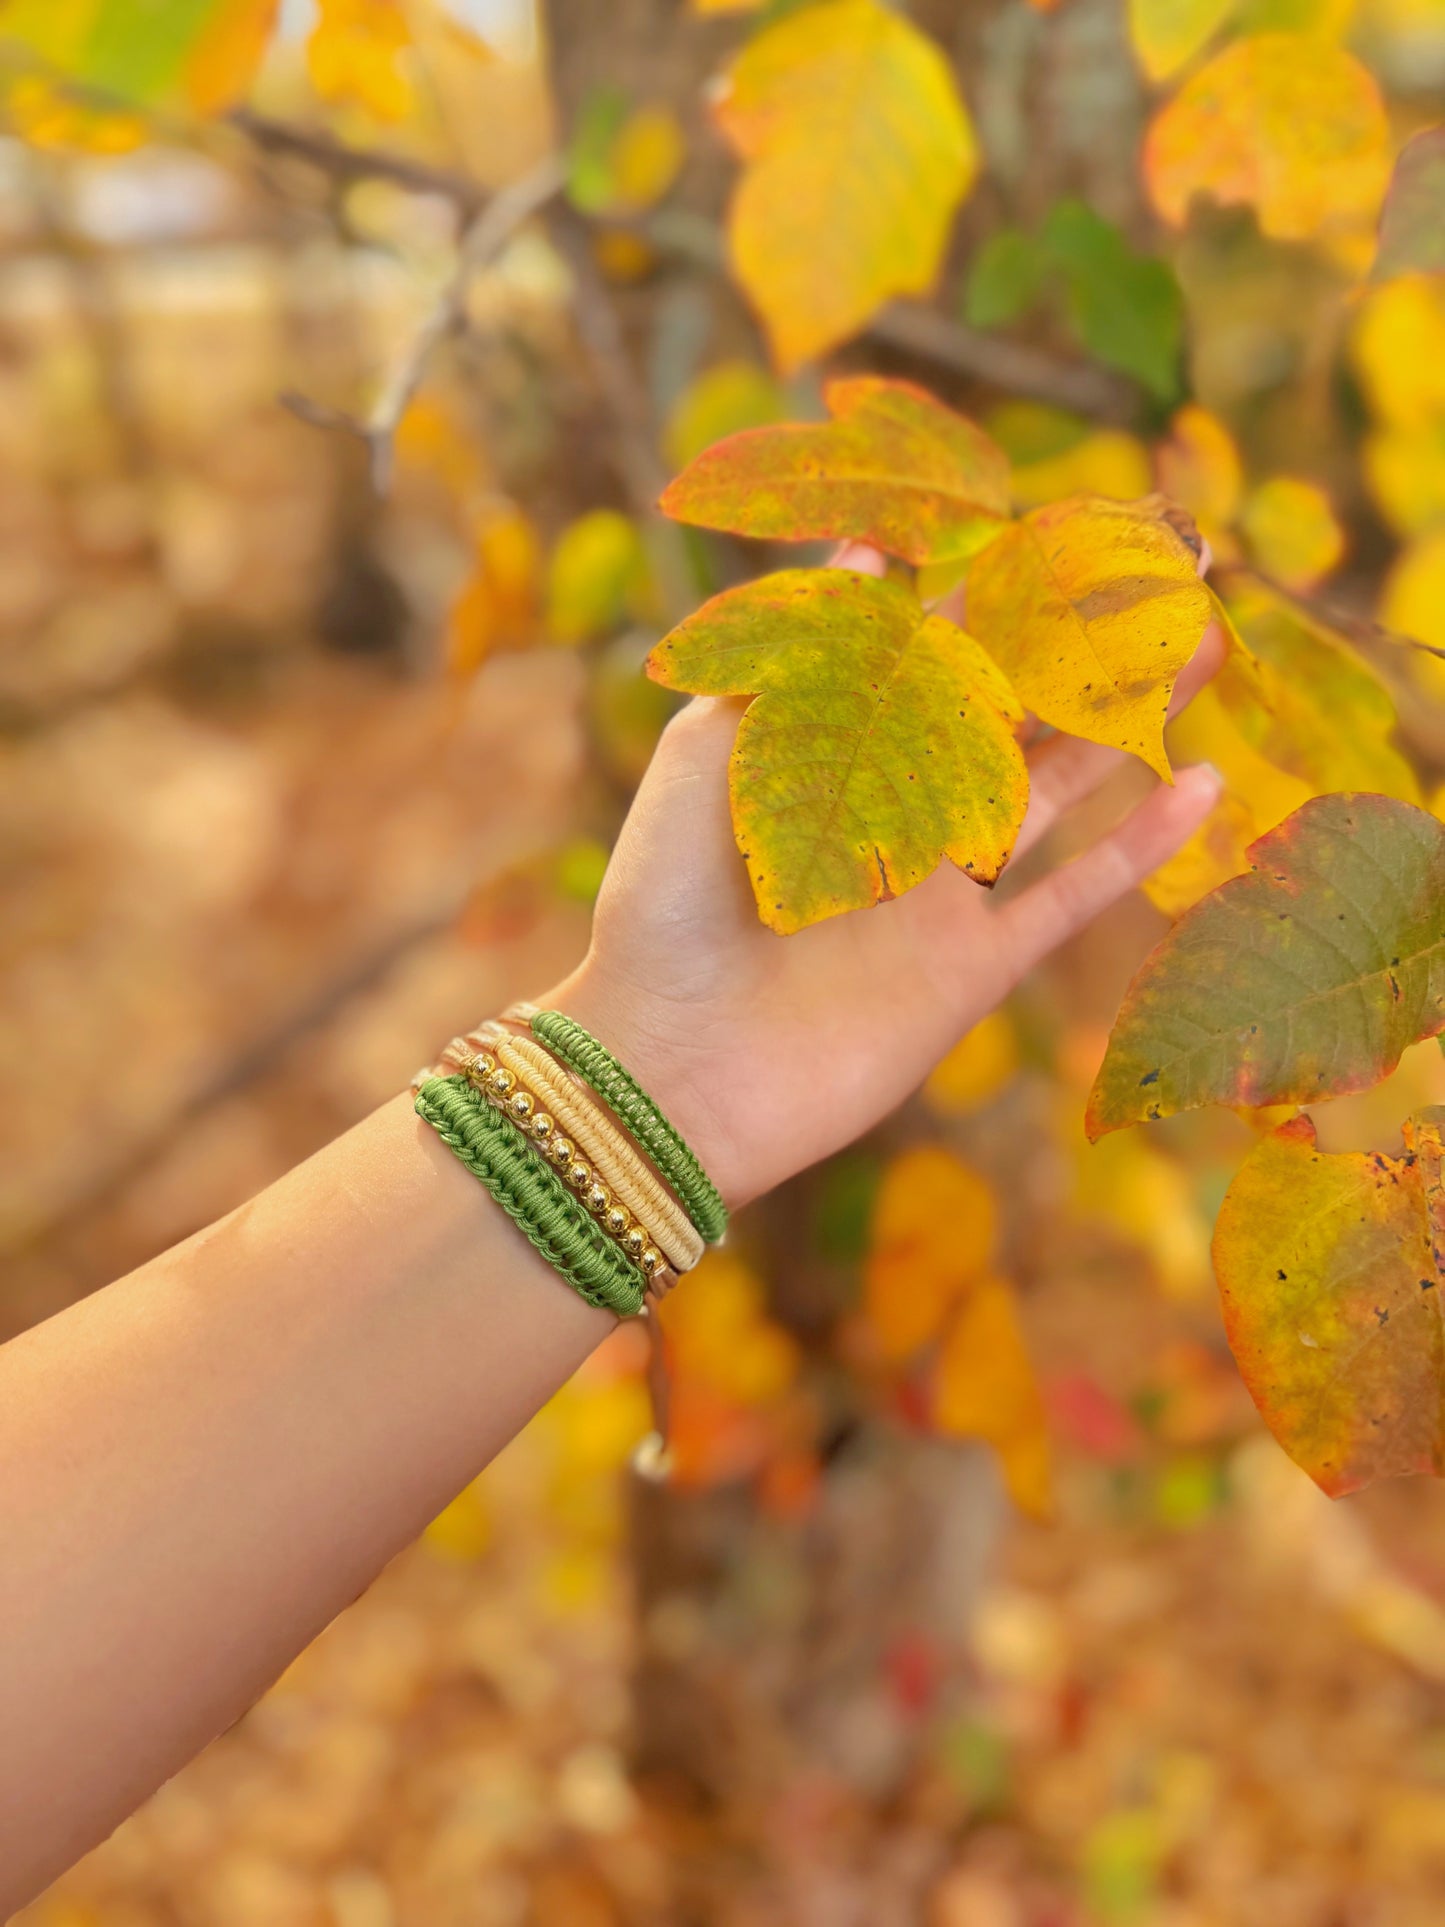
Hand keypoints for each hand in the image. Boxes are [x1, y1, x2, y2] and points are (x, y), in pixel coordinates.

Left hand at [545, 546, 1223, 1206]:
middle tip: (1174, 573)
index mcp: (831, 756)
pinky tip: (1200, 786)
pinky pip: (1071, 896)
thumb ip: (792, 659)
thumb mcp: (705, 761)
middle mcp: (895, 815)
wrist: (667, 1075)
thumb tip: (870, 547)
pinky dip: (1137, 845)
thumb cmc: (661, 910)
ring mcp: (940, 894)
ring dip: (1129, 720)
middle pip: (1013, 710)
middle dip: (1088, 644)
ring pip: (1060, 787)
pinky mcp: (970, 970)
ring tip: (1207, 650)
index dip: (1003, 594)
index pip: (933, 654)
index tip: (1072, 531)